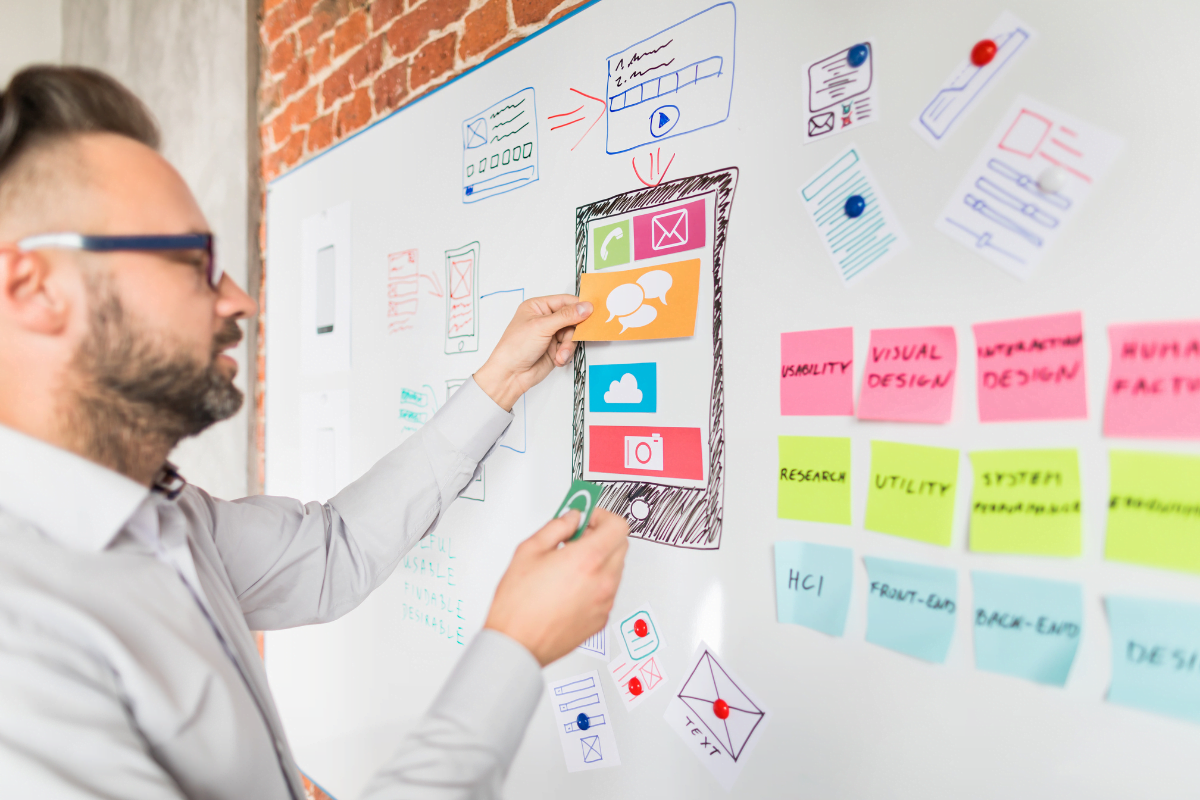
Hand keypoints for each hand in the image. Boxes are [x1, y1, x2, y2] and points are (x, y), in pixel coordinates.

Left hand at [473, 294, 592, 410]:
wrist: (510, 375)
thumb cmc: (515, 347)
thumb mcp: (541, 327)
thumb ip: (566, 316)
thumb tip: (585, 307)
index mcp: (538, 307)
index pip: (565, 301)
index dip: (579, 306)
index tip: (592, 312)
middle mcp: (545, 319)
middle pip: (572, 319)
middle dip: (572, 332)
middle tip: (574, 337)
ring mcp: (550, 335)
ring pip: (572, 335)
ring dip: (568, 346)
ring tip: (560, 354)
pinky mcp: (555, 349)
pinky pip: (569, 348)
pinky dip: (566, 354)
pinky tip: (558, 358)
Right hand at [484, 508, 629, 666]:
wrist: (517, 644)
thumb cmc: (518, 605)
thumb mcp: (529, 550)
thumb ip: (556, 527)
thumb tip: (572, 519)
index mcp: (588, 560)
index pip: (618, 526)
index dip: (602, 516)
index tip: (587, 518)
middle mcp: (603, 581)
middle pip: (621, 545)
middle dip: (601, 536)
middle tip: (577, 537)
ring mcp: (604, 602)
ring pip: (616, 568)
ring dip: (600, 559)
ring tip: (570, 564)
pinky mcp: (601, 618)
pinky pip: (607, 591)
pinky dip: (596, 582)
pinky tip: (571, 586)